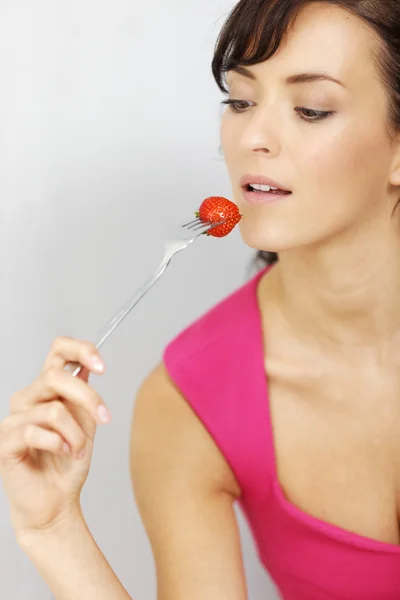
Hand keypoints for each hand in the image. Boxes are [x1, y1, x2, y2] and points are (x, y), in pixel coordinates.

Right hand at [0, 336, 110, 538]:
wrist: (56, 501)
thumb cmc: (68, 463)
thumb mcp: (86, 423)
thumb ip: (83, 396)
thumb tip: (88, 366)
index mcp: (47, 389)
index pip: (58, 351)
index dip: (81, 349)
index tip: (102, 366)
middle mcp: (28, 398)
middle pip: (56, 377)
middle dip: (88, 398)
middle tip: (105, 419)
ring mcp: (14, 419)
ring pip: (54, 410)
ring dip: (76, 434)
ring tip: (78, 450)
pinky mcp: (5, 441)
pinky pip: (37, 432)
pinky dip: (60, 444)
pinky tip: (64, 454)